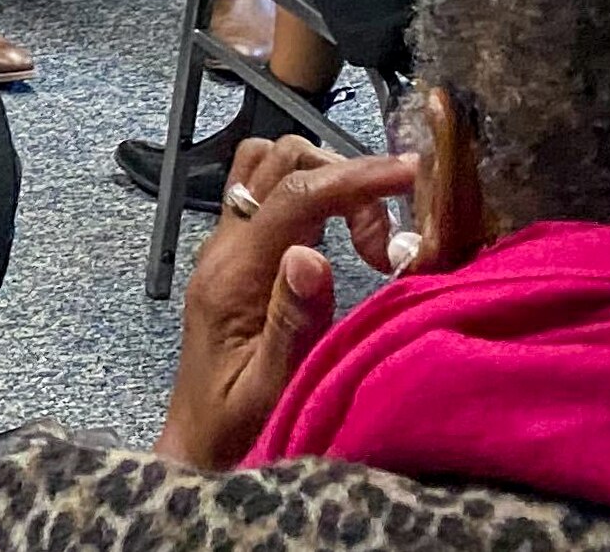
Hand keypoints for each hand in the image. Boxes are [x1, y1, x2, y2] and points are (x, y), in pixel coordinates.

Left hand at [153, 135, 415, 468]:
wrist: (198, 445)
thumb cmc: (237, 429)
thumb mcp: (271, 390)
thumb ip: (292, 323)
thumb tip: (310, 254)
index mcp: (230, 274)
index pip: (292, 195)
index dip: (354, 177)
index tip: (411, 174)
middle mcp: (223, 247)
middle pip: (280, 163)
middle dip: (346, 181)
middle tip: (387, 248)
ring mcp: (228, 247)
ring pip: (271, 167)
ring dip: (329, 181)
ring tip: (372, 242)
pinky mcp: (240, 256)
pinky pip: (271, 194)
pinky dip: (315, 195)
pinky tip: (346, 239)